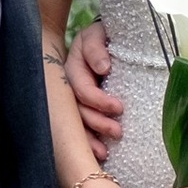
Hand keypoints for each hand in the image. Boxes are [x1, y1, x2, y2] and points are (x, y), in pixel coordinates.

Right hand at [66, 23, 123, 159]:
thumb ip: (96, 47)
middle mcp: (69, 84)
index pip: (81, 88)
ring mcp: (73, 97)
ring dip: (90, 137)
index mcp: (73, 66)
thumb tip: (103, 68)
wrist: (106, 37)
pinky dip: (88, 141)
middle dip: (96, 123)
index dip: (97, 100)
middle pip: (77, 109)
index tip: (118, 107)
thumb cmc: (104, 36)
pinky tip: (100, 153)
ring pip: (75, 121)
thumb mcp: (98, 34)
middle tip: (117, 131)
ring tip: (106, 150)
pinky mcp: (81, 108)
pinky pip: (80, 128)